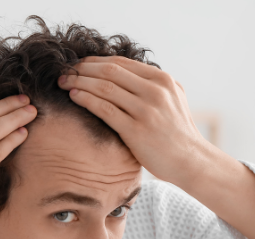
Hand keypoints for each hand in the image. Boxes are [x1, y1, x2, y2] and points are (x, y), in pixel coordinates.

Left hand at [57, 56, 211, 187]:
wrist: (190, 161)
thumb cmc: (177, 133)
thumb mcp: (173, 99)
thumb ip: (153, 85)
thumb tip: (127, 74)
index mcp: (162, 80)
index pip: (121, 63)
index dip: (95, 61)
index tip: (78, 65)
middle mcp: (155, 90)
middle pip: (110, 71)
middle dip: (83, 69)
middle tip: (64, 72)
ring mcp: (146, 110)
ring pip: (105, 87)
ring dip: (80, 82)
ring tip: (64, 83)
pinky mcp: (136, 130)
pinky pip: (105, 109)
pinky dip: (86, 99)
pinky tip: (74, 97)